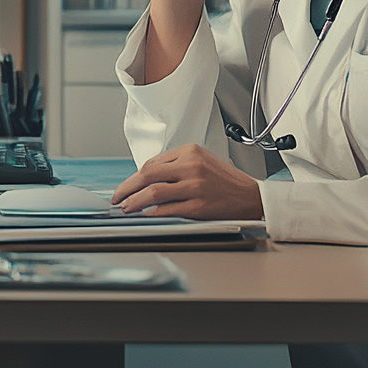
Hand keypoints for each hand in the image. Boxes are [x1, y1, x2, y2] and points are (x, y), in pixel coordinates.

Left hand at [111, 144, 263, 220]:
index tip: (124, 187)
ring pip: (153, 192)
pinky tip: (146, 216)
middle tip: (117, 199)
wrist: (250, 196)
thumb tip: (146, 180)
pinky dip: (152, 214)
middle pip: (148, 174)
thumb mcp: (201, 162)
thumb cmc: (225, 181)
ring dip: (134, 202)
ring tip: (127, 208)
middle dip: (127, 188)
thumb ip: (176, 166)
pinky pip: (168, 210)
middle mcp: (192, 165)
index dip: (133, 177)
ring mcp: (195, 185)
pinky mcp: (199, 205)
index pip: (152, 163)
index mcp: (190, 151)